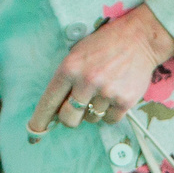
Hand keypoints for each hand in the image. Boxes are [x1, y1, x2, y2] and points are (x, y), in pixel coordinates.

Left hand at [30, 4, 173, 134]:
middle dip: (71, 117)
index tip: (34, 134)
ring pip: (92, 119)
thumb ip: (66, 80)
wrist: (139, 38)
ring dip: (95, 111)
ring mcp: (107, 92)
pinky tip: (115, 94)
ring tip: (104, 90)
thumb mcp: (77, 55)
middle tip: (79, 108)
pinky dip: (111, 112)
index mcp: (69, 68)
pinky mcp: (125, 100)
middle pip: (69, 119)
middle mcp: (86, 81)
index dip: (40, 121)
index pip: (49, 102)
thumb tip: (56, 110)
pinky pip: (111, 120)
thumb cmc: (104, 46)